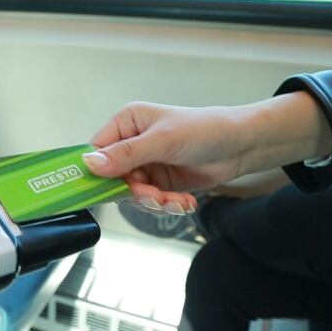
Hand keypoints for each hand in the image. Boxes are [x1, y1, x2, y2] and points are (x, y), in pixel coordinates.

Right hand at [84, 92, 331, 214]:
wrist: (242, 146)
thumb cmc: (204, 130)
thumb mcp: (163, 140)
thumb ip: (126, 154)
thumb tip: (89, 163)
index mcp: (126, 124)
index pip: (97, 150)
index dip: (97, 172)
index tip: (102, 190)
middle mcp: (131, 144)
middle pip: (113, 178)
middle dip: (135, 193)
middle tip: (155, 199)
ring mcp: (145, 165)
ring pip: (131, 194)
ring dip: (154, 203)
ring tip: (176, 202)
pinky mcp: (159, 183)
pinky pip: (150, 202)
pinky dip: (166, 206)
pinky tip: (185, 203)